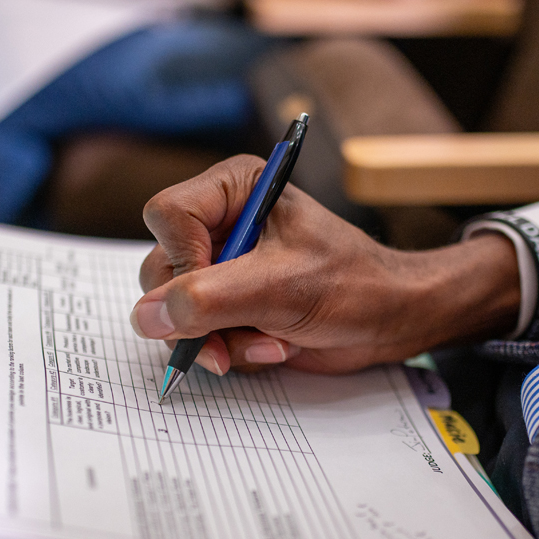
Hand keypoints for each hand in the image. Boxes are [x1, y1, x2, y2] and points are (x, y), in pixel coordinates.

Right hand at [131, 155, 520, 374]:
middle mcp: (219, 223)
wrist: (391, 321)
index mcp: (233, 189)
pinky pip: (199, 334)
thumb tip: (148, 316)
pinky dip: (234, 349)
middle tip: (232, 337)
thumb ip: (209, 300)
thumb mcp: (280, 288)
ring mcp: (222, 267)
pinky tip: (274, 345)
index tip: (219, 290)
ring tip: (271, 341)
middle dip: (201, 315)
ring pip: (175, 311)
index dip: (183, 260)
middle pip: (161, 269)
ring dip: (221, 339)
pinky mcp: (229, 304)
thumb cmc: (353, 285)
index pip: (166, 216)